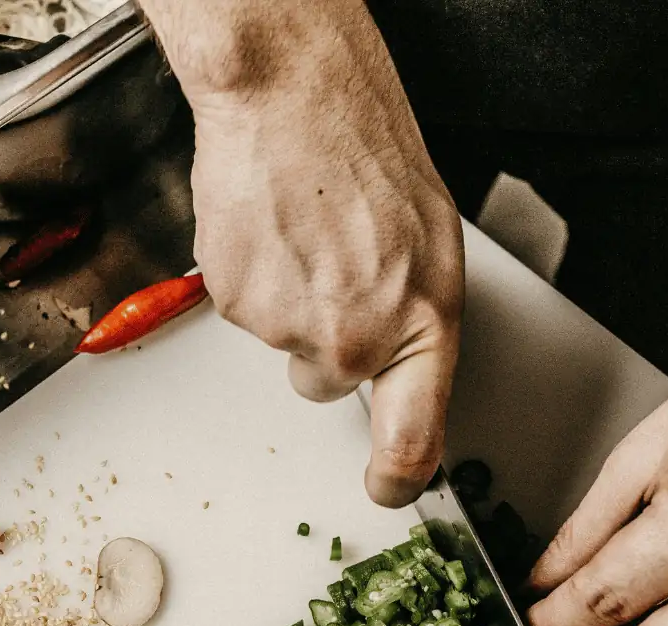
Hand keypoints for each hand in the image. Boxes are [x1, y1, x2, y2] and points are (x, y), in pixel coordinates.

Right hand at [144, 0, 463, 507]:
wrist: (293, 96)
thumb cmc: (369, 155)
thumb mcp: (431, 251)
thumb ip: (416, 329)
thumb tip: (401, 380)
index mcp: (421, 328)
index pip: (412, 443)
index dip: (397, 479)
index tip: (387, 488)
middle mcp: (355, 342)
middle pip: (328, 385)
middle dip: (329, 343)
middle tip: (337, 274)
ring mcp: (289, 328)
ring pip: (286, 345)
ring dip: (293, 304)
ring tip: (308, 236)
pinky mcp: (236, 304)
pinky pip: (249, 311)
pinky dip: (258, 280)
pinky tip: (275, 232)